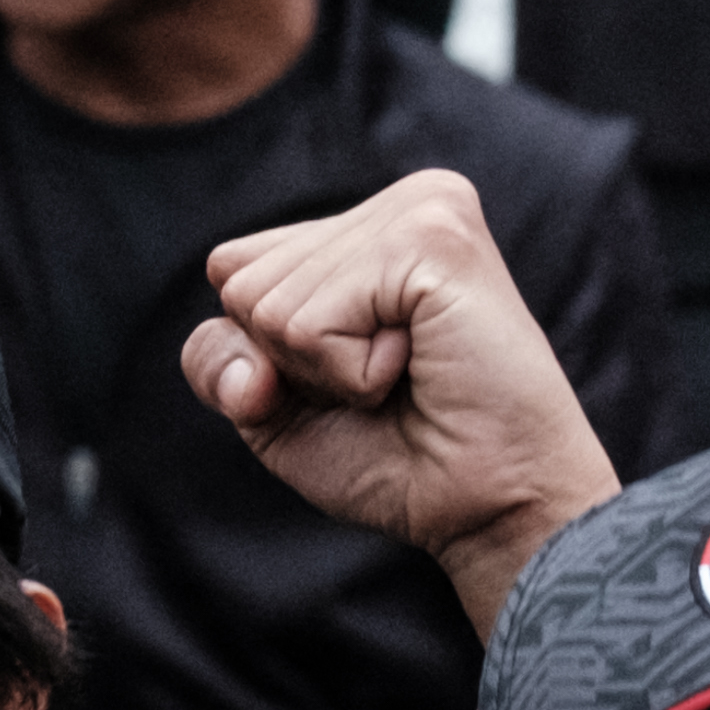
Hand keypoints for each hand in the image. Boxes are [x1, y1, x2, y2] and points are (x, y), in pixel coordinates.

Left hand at [180, 168, 622, 634]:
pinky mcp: (433, 238)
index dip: (264, 353)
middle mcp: (398, 204)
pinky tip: (419, 366)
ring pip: (268, 305)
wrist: (490, 506)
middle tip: (388, 385)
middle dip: (295, 364)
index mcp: (367, 227)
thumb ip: (219, 360)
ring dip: (327, 372)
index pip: (230, 268)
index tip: (355, 380)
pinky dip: (350, 375)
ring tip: (408, 375)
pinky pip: (310, 324)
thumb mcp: (276, 412)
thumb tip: (242, 351)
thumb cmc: (400, 459)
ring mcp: (420, 210)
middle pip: (239, 285)